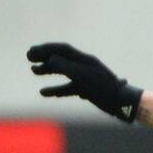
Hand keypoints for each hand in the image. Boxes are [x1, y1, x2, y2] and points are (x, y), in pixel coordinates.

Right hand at [27, 43, 142, 121]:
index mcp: (84, 60)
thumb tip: (49, 60)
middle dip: (44, 57)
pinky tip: (43, 93)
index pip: (63, 49)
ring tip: (33, 71)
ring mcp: (86, 78)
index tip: (32, 51)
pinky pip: (68, 88)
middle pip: (61, 58)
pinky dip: (56, 89)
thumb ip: (65, 66)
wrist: (123, 103)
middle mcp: (85, 67)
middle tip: (29, 57)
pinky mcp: (88, 90)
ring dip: (48, 71)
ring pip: (63, 72)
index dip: (46, 48)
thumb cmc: (104, 88)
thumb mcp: (82, 76)